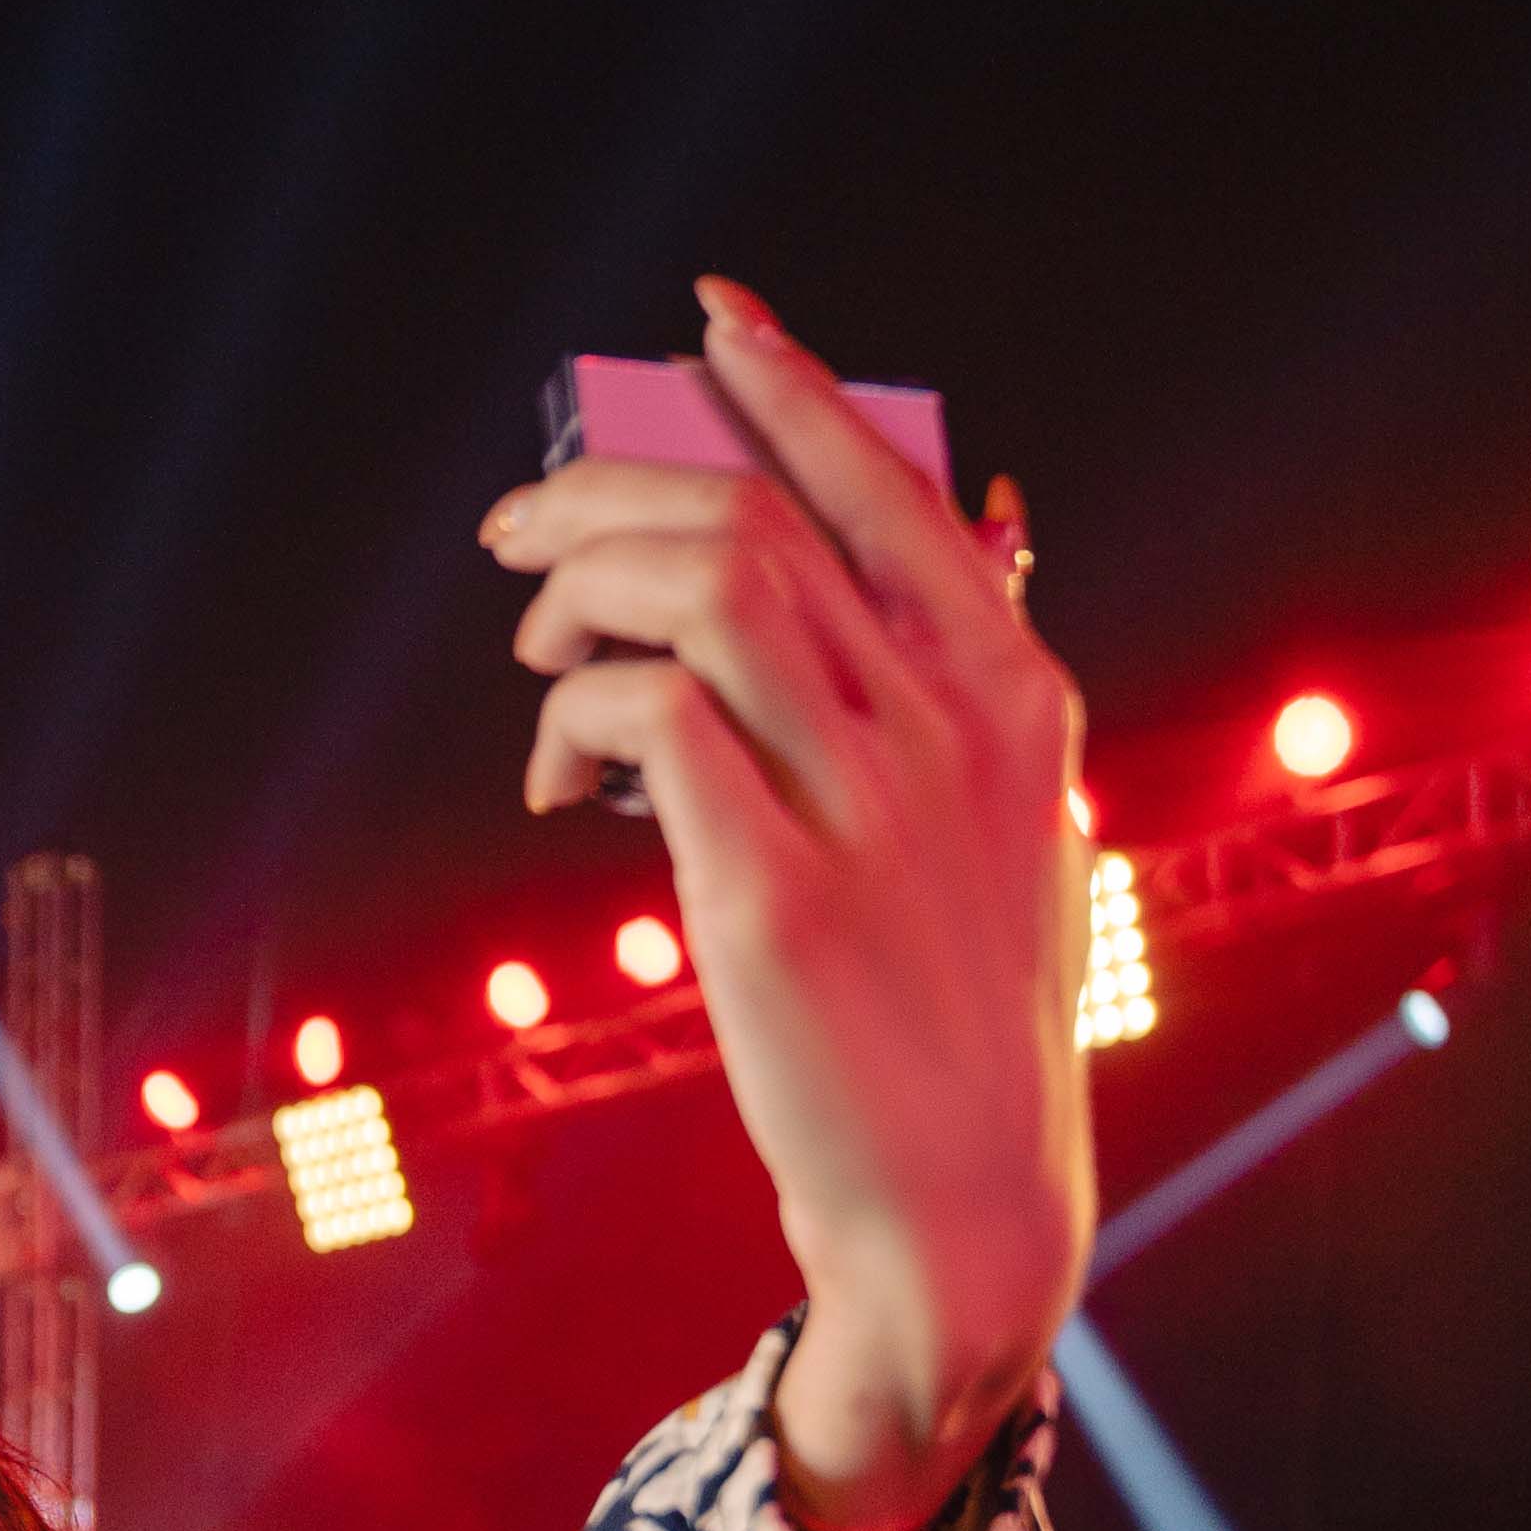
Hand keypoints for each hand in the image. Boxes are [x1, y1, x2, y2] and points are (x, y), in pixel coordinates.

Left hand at [483, 278, 1091, 1530]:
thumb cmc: (964, 1017)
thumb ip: (973, 677)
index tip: (703, 320)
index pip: (886, 485)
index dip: (786, 386)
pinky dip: (581, 716)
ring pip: (698, 588)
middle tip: (516, 537)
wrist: (961, 1210)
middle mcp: (947, 727)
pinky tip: (561, 777)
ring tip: (537, 666)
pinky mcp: (769, 897)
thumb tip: (975, 512)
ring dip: (579, 595)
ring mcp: (864, 808)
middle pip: (753, 518)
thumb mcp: (1013, 826)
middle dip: (604, 496)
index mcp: (1014, 691)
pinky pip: (650, 719)